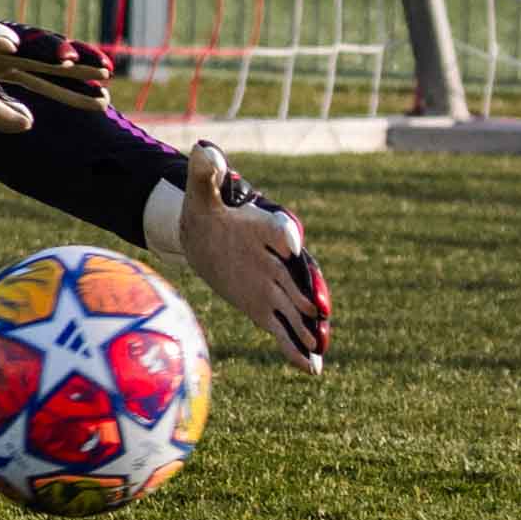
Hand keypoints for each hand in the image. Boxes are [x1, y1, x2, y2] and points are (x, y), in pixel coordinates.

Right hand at [0, 0, 115, 133]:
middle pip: (41, 58)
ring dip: (42, 49)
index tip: (106, 99)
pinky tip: (9, 43)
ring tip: (69, 56)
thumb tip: (31, 122)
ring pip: (17, 43)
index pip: (45, 77)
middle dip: (73, 66)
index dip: (73, 89)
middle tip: (108, 72)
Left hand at [148, 141, 330, 373]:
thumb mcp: (200, 191)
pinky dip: (296, 348)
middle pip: (295, 276)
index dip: (283, 233)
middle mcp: (275, 258)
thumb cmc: (206, 209)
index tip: (288, 241)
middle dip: (308, 294)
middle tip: (319, 312)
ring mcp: (273, 284)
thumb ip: (204, 172)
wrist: (204, 235)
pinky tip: (311, 370)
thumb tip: (203, 149)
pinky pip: (283, 328)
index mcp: (264, 225)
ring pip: (294, 307)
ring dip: (308, 327)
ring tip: (320, 347)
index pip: (278, 227)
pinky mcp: (265, 306)